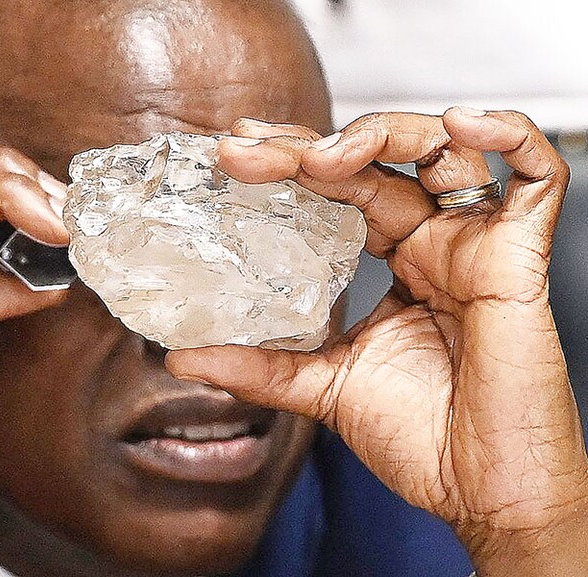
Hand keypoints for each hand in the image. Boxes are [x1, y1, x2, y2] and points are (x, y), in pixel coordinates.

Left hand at [167, 109, 587, 574]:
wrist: (481, 497)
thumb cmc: (422, 442)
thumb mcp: (322, 387)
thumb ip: (258, 367)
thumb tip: (179, 358)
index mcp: (398, 264)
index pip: (343, 190)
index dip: (293, 164)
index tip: (234, 156)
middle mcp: (435, 244)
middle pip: (376, 163)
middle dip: (307, 148)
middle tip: (244, 148)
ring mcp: (477, 247)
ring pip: (443, 151)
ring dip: (379, 135)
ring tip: (317, 156)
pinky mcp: (520, 261)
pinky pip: (538, 179)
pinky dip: (508, 137)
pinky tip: (460, 123)